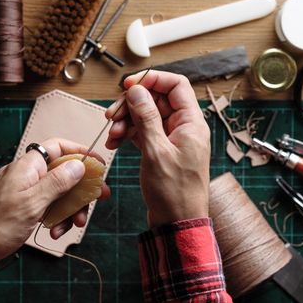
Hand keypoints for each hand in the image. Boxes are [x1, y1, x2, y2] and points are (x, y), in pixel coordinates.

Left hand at [0, 138, 109, 282]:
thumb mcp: (31, 204)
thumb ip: (57, 183)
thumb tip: (79, 165)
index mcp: (27, 167)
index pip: (58, 147)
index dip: (80, 152)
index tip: (99, 163)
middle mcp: (27, 176)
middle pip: (63, 173)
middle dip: (80, 188)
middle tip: (97, 201)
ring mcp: (25, 193)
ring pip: (58, 193)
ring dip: (69, 209)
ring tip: (72, 226)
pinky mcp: (23, 209)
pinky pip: (47, 208)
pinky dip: (55, 219)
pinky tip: (54, 232)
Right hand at [105, 70, 209, 226]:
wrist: (176, 222)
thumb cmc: (173, 192)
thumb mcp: (156, 151)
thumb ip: (146, 118)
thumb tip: (137, 90)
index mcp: (191, 123)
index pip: (176, 85)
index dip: (152, 80)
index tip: (128, 85)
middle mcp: (183, 127)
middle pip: (156, 100)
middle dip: (131, 105)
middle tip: (111, 116)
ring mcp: (172, 139)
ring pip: (146, 116)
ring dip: (126, 121)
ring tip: (111, 135)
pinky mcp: (161, 150)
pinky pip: (143, 132)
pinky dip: (128, 134)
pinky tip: (114, 143)